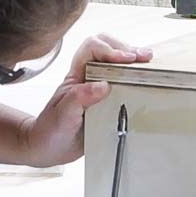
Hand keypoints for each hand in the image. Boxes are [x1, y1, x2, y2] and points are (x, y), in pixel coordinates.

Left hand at [21, 34, 151, 166]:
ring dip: (132, 60)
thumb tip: (103, 85)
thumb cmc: (50, 131)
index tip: (125, 60)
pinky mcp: (107, 102)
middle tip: (143, 57)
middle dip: (125, 49)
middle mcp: (88, 78)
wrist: (48, 148)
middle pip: (106, 47)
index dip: (110, 50)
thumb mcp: (63, 116)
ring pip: (115, 63)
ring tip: (148, 62)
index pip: (92, 48)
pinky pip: (121, 83)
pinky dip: (133, 77)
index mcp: (76, 76)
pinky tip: (144, 79)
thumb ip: (79, 98)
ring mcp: (97, 89)